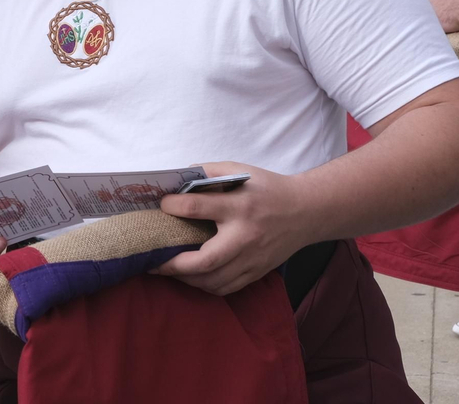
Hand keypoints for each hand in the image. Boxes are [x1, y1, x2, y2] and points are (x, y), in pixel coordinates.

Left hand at [151, 162, 312, 295]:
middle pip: (206, 260)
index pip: (199, 207)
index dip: (174, 206)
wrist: (308, 211)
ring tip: (165, 269)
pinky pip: (226, 287)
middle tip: (151, 259)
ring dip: (185, 278)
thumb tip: (176, 179)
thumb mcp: (240, 170)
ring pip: (214, 281)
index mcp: (240, 206)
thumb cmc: (268, 189)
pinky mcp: (257, 272)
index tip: (161, 204)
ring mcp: (253, 259)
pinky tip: (190, 277)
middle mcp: (246, 237)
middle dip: (173, 264)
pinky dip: (204, 285)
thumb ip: (208, 172)